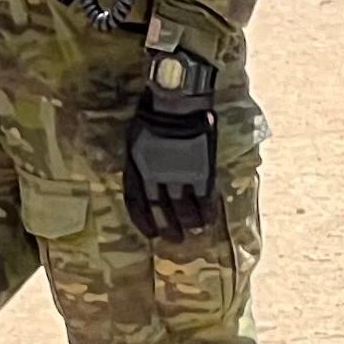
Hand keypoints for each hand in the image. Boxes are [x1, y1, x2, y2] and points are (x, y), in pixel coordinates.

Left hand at [121, 93, 218, 242]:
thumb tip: (144, 176)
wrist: (175, 104)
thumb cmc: (152, 115)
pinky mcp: (200, 173)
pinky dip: (206, 212)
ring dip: (188, 223)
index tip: (150, 233)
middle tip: (174, 239)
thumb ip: (139, 161)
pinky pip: (204, 199)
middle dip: (168, 227)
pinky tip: (208, 221)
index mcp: (137, 170)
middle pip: (162, 210)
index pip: (138, 204)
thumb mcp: (135, 140)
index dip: (144, 221)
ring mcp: (179, 177)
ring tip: (193, 232)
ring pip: (184, 209)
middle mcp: (156, 179)